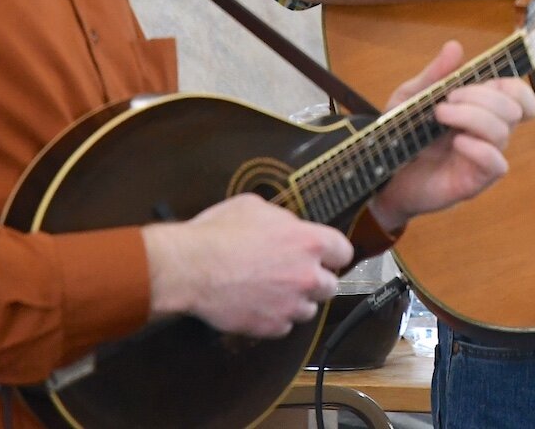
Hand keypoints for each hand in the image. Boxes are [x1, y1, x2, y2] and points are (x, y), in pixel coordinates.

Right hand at [141, 193, 352, 337]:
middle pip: (331, 285)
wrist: (191, 267)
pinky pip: (284, 326)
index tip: (324, 256)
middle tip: (294, 273)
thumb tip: (288, 227)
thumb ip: (283, 220)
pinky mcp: (272, 326)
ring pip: (309, 309)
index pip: (343, 252)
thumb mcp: (255, 207)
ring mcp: (291, 305)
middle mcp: (307, 275)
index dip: (332, 254)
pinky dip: (275, 318)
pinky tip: (258, 304)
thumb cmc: (219, 232)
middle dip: (315, 280)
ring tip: (273, 290)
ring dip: (296, 301)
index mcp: (309, 241)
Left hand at [369, 40, 534, 230]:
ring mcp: (483, 157)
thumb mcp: (411, 97)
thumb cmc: (402, 135)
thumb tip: (455, 46)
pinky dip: (479, 148)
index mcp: (480, 108)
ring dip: (472, 116)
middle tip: (447, 100)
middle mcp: (488, 132)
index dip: (514, 86)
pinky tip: (456, 143)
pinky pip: (496, 164)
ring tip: (439, 115)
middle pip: (513, 108)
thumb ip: (434, 75)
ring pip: (503, 131)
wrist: (382, 175)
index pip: (519, 95)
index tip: (482, 80)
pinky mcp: (475, 181)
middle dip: (481, 96)